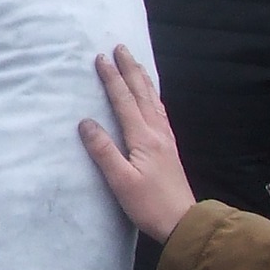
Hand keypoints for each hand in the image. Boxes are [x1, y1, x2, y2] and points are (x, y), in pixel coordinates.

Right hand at [78, 46, 195, 244]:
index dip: (112, 78)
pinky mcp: (169, 148)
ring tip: (136, 63)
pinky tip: (152, 97)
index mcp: (143, 138)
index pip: (124, 101)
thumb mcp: (120, 181)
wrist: (183, 221)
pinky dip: (153, 96)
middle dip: (130, 69)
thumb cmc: (149, 204)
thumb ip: (103, 150)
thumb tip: (85, 122)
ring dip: (143, 79)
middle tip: (121, 47)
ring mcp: (166, 139)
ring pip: (153, 100)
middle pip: (142, 94)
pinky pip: (159, 112)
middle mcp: (157, 133)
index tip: (100, 58)